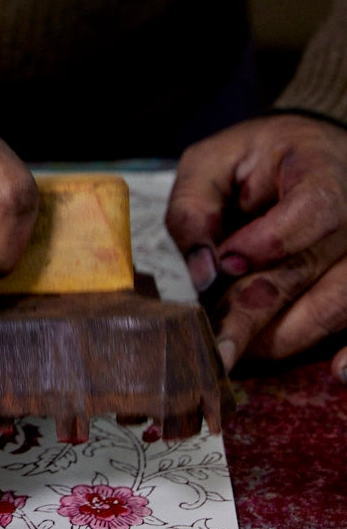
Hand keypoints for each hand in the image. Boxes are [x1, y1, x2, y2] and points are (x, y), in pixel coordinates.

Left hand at [165, 114, 346, 379]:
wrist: (312, 155)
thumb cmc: (256, 160)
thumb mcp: (213, 163)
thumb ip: (196, 207)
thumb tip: (201, 270)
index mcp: (321, 172)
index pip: (314, 209)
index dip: (273, 240)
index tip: (228, 262)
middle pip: (309, 272)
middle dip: (253, 314)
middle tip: (214, 348)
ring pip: (333, 307)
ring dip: (280, 340)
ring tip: (233, 355)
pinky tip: (337, 373)